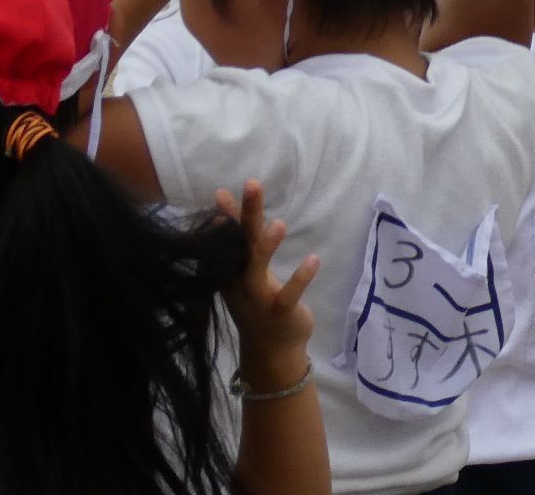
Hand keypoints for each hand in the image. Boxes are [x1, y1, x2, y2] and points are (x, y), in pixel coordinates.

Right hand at [215, 181, 320, 388]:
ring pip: (257, 271)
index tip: (221, 193)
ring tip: (278, 222)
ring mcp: (258, 300)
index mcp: (231, 272)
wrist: (270, 351)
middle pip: (241, 245)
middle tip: (252, 184)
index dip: (226, 216)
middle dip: (245, 216)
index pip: (227, 238)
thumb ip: (240, 239)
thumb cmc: (258, 302)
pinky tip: (313, 259)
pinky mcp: (280, 313)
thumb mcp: (245, 271)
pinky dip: (300, 278)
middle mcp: (240, 283)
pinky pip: (289, 296)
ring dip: (266, 247)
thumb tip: (224, 202)